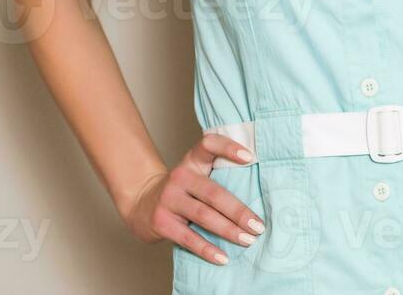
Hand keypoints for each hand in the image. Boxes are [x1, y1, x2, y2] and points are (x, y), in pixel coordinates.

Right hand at [121, 134, 264, 265]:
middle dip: (239, 211)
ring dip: (229, 230)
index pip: (209, 144)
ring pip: (204, 216)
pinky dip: (207, 249)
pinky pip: (188, 238)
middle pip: (214, 193)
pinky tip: (223, 257)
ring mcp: (169, 199)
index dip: (229, 148)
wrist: (141, 203)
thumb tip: (262, 193)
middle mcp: (180, 176)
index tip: (250, 157)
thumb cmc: (183, 190)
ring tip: (248, 240)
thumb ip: (220, 175)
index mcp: (193, 161)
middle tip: (258, 225)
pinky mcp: (162, 222)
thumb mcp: (197, 174)